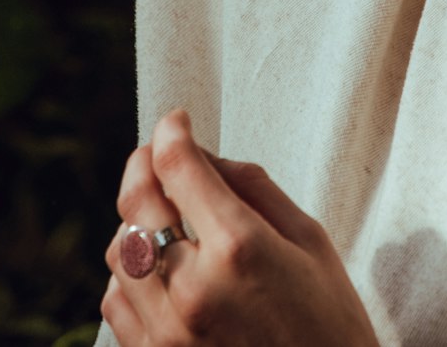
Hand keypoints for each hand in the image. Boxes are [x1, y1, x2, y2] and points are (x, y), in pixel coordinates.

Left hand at [102, 109, 379, 346]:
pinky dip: (130, 276)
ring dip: (134, 222)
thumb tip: (205, 155)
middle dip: (143, 164)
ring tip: (162, 215)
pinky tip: (158, 270)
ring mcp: (167, 334)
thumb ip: (253, 188)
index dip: (172, 130)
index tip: (177, 120)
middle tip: (157, 152)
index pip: (177, 165)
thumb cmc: (330, 324)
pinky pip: (116, 305)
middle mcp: (193, 289)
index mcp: (239, 248)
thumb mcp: (309, 242)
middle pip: (136, 202)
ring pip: (120, 252)